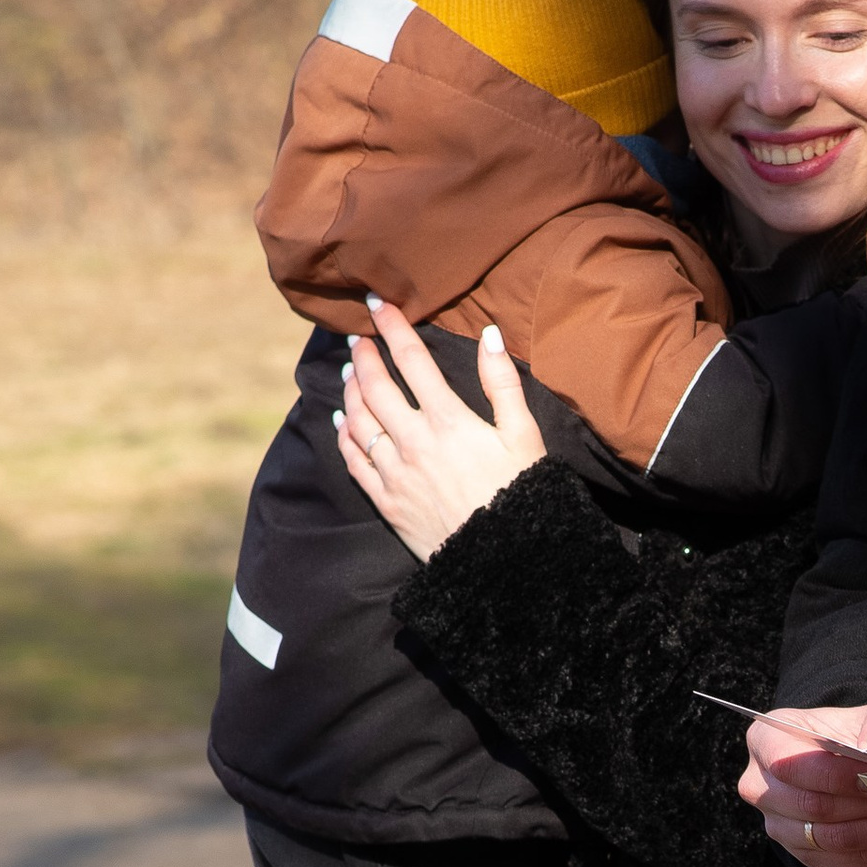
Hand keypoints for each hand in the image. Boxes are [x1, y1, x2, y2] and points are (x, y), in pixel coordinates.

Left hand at [337, 300, 544, 557]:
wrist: (506, 562)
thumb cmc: (523, 495)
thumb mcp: (525, 437)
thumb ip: (504, 383)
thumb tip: (489, 334)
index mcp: (449, 420)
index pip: (413, 360)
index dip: (393, 327)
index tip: (377, 303)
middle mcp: (414, 441)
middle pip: (376, 386)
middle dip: (364, 355)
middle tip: (358, 337)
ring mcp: (396, 473)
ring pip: (359, 420)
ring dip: (351, 391)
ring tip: (350, 372)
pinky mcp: (387, 501)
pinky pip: (354, 461)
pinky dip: (344, 435)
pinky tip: (341, 420)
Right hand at [741, 698, 866, 866]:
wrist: (860, 760)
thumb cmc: (864, 731)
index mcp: (765, 741)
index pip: (792, 764)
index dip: (839, 774)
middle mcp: (761, 788)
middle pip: (813, 806)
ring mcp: (780, 828)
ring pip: (831, 841)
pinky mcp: (806, 857)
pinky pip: (843, 864)